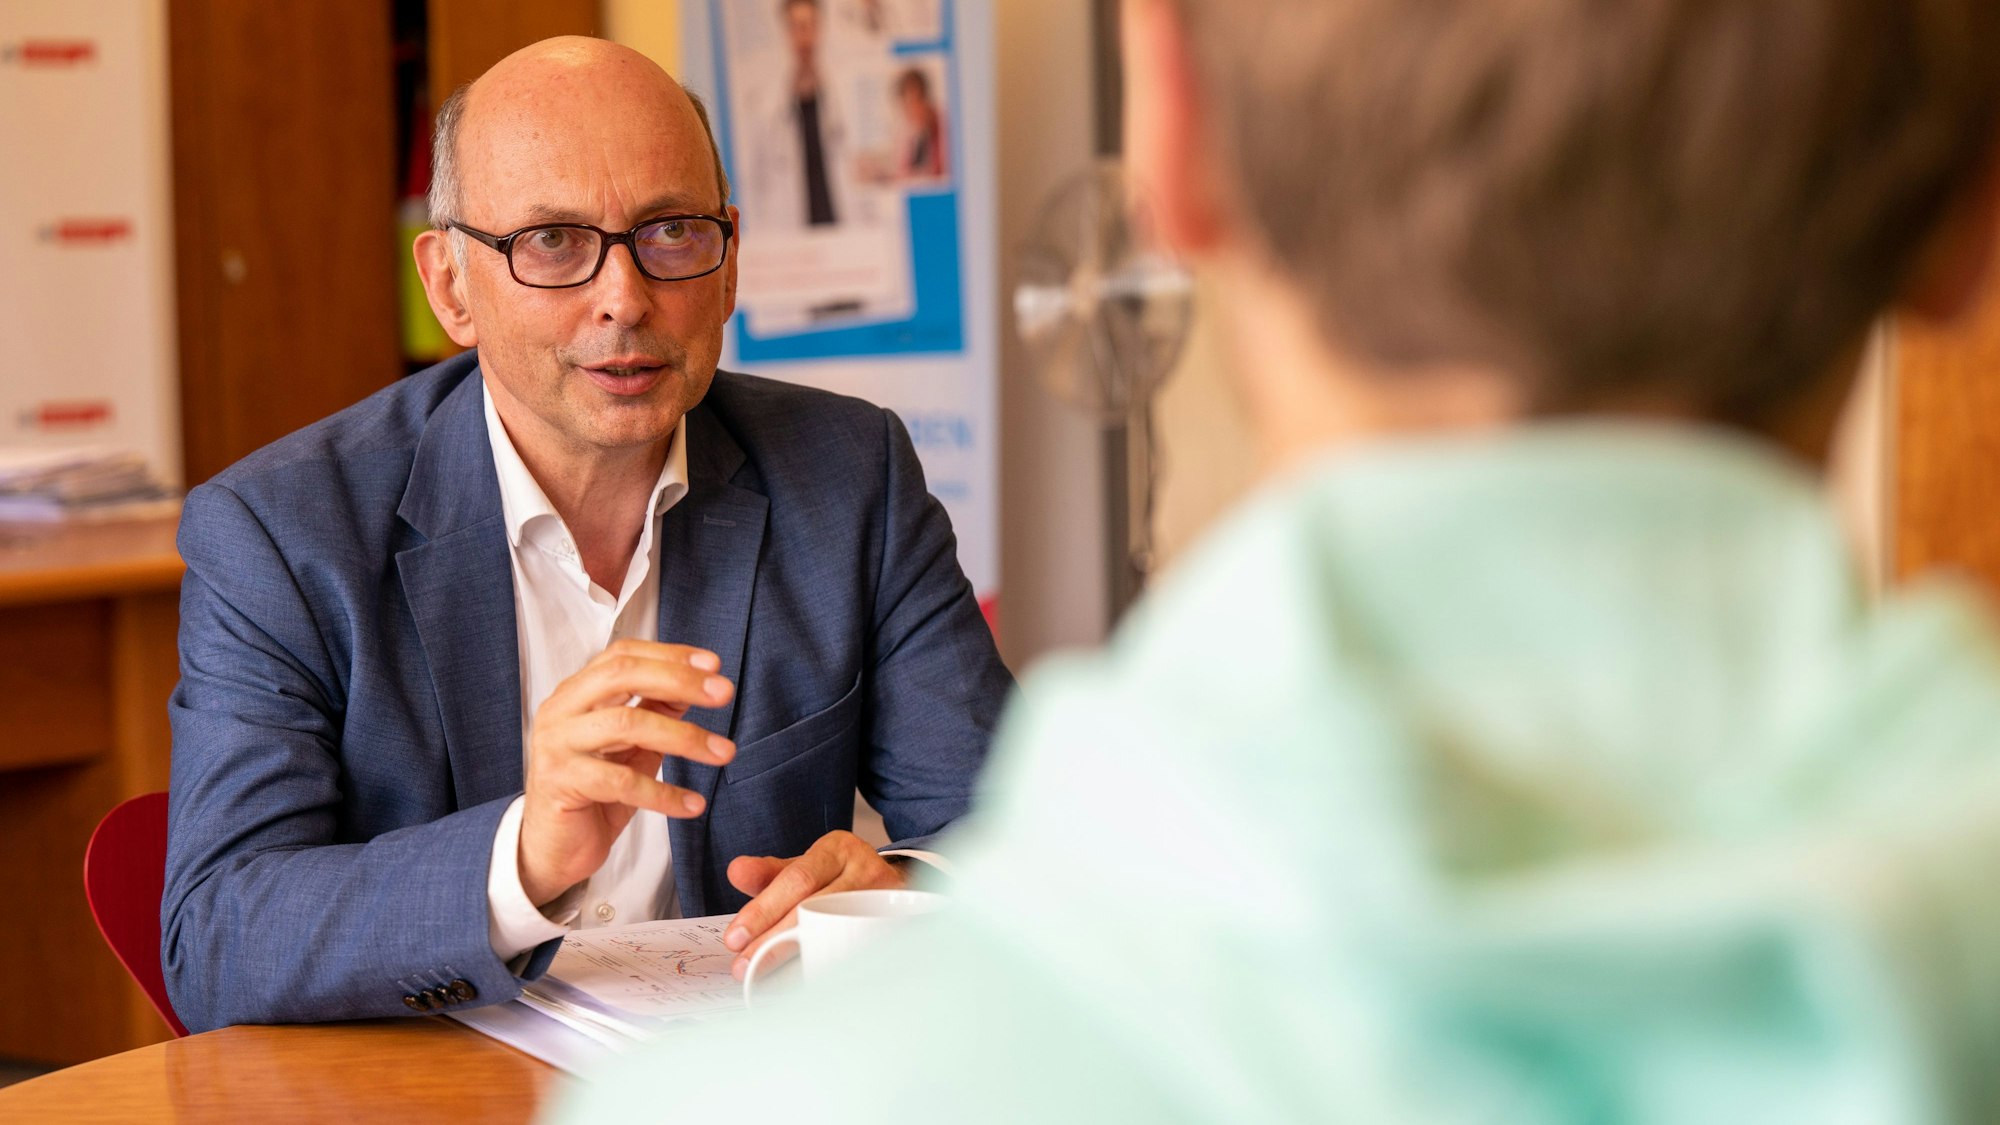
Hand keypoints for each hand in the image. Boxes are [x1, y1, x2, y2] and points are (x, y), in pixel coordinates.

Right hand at [517, 639, 736, 905]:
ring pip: (626, 724)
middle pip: (622, 676)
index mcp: (576, 693)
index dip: (669, 655)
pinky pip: (621, 782)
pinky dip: (664, 793)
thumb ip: (656, 712)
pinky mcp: (561, 783)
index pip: (623, 655)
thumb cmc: (595, 793)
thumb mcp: (632, 746)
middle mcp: (560, 710)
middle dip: (679, 680)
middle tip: (723, 693)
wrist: (553, 848)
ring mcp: (556, 744)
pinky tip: (693, 805)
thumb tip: (697, 684)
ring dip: (683, 737)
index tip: (713, 664)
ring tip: (723, 752)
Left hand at [723, 830, 906, 977]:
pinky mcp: (897, 927)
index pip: (796, 879)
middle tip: (743, 967)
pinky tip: (803, 986)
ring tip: (766, 981)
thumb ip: (769, 873)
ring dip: (798, 962)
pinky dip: (827, 970)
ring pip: (838, 935)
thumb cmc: (839, 877)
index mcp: (837, 849)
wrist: (895, 883)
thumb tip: (735, 872)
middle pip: (814, 908)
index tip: (735, 938)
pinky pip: (857, 953)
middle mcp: (865, 870)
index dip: (764, 909)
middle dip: (773, 942)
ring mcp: (886, 900)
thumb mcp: (805, 866)